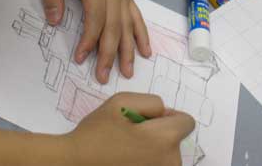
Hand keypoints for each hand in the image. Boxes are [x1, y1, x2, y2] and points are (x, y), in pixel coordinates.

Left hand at [41, 0, 151, 83]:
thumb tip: (54, 22)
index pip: (95, 18)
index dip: (89, 40)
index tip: (80, 59)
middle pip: (114, 26)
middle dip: (110, 54)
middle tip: (104, 77)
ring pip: (128, 24)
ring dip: (129, 49)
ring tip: (128, 72)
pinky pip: (136, 16)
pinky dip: (142, 34)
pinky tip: (146, 50)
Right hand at [63, 93, 194, 165]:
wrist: (74, 164)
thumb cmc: (97, 132)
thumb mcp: (122, 101)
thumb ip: (152, 102)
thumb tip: (165, 114)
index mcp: (164, 139)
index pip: (187, 122)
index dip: (169, 115)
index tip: (149, 119)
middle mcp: (168, 163)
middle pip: (176, 139)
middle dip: (160, 132)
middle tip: (131, 134)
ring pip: (167, 155)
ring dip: (153, 149)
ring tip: (127, 148)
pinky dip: (145, 161)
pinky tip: (126, 160)